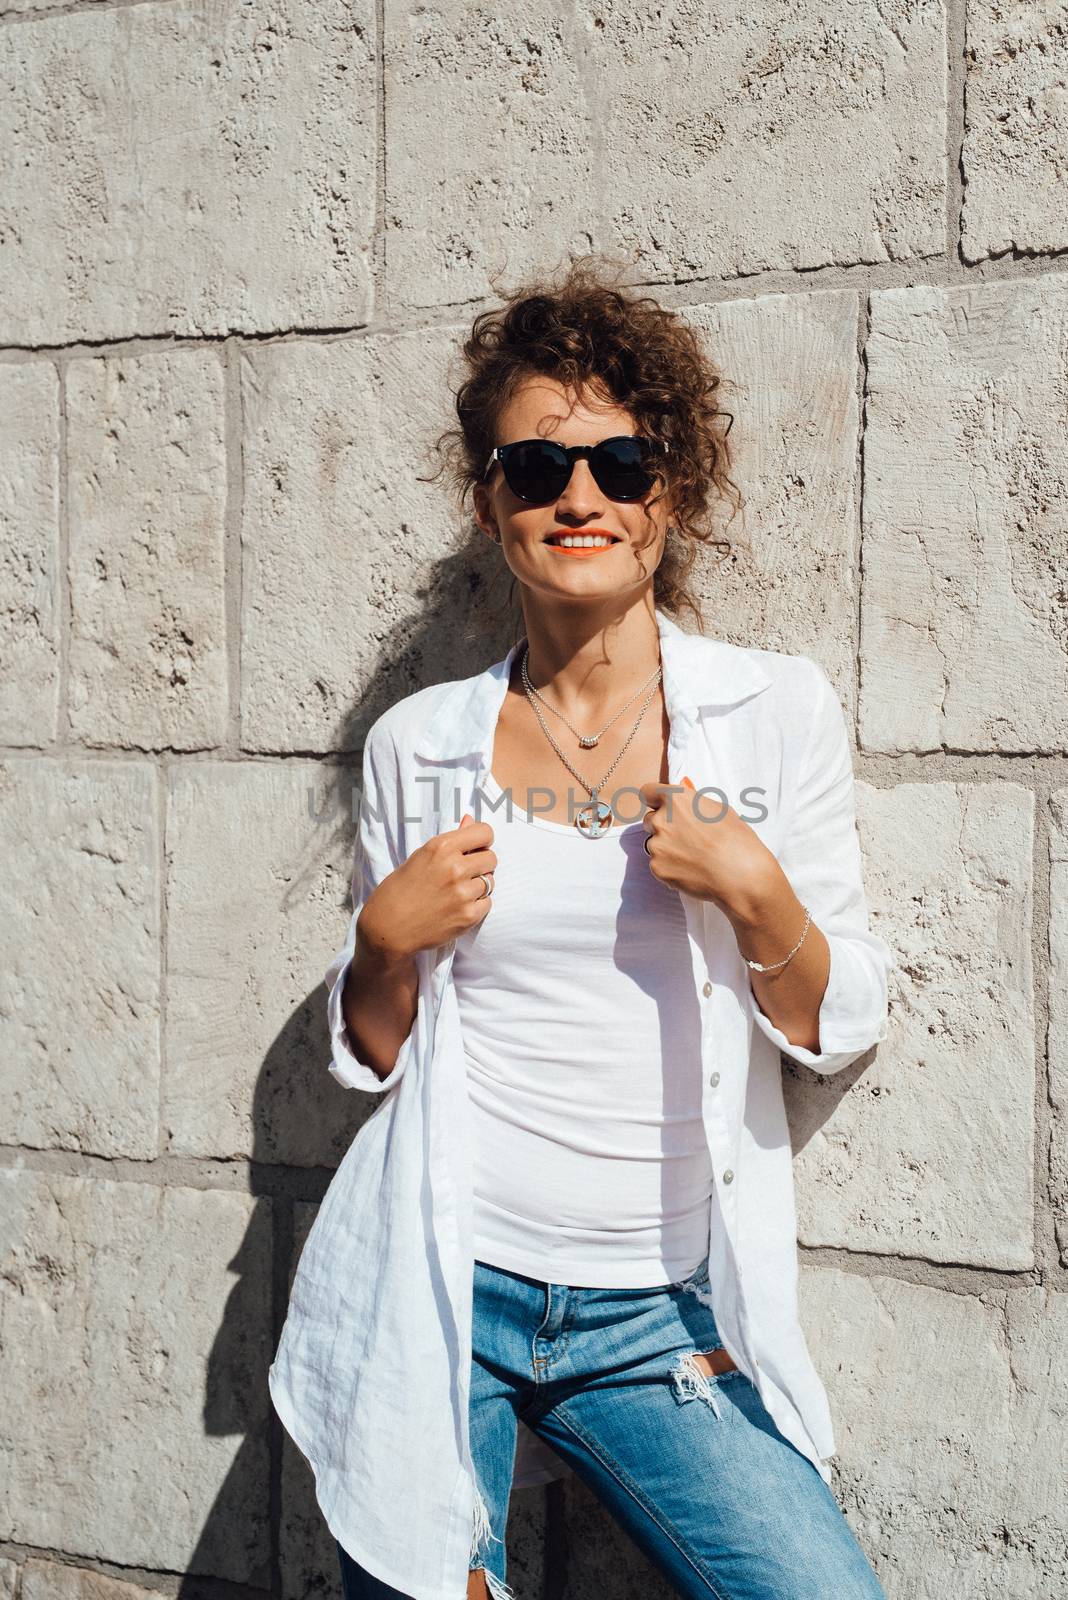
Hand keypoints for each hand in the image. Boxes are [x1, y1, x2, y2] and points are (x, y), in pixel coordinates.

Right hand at [356, 814, 495, 962]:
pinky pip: (487, 902)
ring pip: (490, 881)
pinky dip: (477, 905)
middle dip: (482, 864)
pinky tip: (457, 907)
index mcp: (441, 847)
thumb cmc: (399, 890)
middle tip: (464, 874)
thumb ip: (451, 841)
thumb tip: (470, 820)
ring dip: (478, 886)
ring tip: (456, 892)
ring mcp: (463, 892)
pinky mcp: (468, 915)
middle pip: (491, 857)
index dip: (482, 840)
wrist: (387, 929)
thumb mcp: (420, 857)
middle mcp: (454, 867)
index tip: (475, 848)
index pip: (485, 832)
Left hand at [639, 774, 783, 924]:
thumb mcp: (719, 810)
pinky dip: (670, 867)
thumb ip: (694, 802)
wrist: (740, 874)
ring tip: (693, 857)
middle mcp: (661, 820)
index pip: (648, 792)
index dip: (655, 800)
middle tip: (686, 837)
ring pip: (654, 844)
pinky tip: (691, 870)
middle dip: (663, 827)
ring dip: (667, 849)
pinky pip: (658, 864)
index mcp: (675, 799)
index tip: (661, 807)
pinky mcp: (657, 867)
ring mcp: (657, 845)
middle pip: (650, 820)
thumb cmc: (736, 840)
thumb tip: (683, 793)